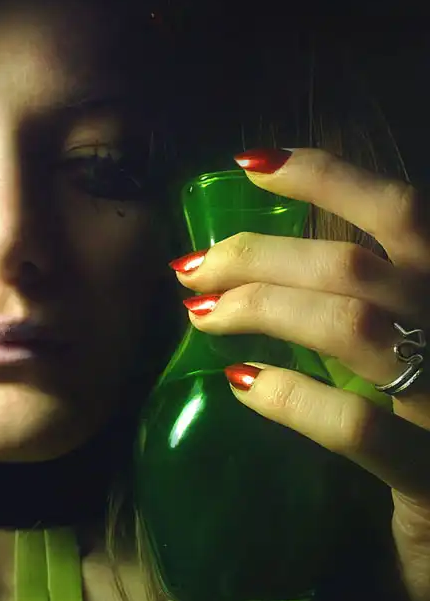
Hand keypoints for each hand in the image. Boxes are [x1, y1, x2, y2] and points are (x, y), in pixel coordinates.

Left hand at [171, 147, 429, 600]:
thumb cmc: (423, 435)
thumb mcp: (400, 356)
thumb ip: (357, 309)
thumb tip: (262, 273)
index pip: (403, 214)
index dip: (328, 177)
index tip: (248, 164)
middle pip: (355, 266)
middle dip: (258, 255)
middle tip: (192, 267)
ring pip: (354, 327)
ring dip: (263, 310)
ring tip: (201, 313)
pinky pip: (360, 429)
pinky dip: (293, 399)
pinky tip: (242, 385)